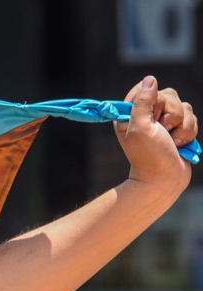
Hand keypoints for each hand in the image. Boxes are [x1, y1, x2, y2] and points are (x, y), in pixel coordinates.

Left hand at [114, 76, 194, 194]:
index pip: (145, 88)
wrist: (164, 178)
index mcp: (131, 113)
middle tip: (162, 131)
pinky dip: (188, 132)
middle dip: (171, 115)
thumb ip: (143, 102)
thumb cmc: (149, 155)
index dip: (154, 100)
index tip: (152, 116)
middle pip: (169, 95)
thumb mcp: (140, 126)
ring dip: (181, 127)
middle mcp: (147, 114)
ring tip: (171, 142)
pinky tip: (179, 145)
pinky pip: (193, 118)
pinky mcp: (179, 128)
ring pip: (185, 107)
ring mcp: (164, 121)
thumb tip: (150, 79)